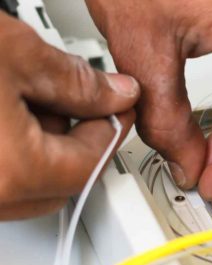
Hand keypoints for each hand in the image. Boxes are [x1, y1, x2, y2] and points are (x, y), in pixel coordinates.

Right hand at [0, 12, 139, 219]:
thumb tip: (118, 94)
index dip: (113, 128)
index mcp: (14, 171)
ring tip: (26, 95)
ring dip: (44, 143)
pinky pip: (0, 177)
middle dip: (80, 138)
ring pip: (30, 180)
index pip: (93, 162)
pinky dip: (13, 150)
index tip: (118, 104)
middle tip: (79, 99)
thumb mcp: (17, 55)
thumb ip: (79, 82)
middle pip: (65, 180)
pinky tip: (4, 110)